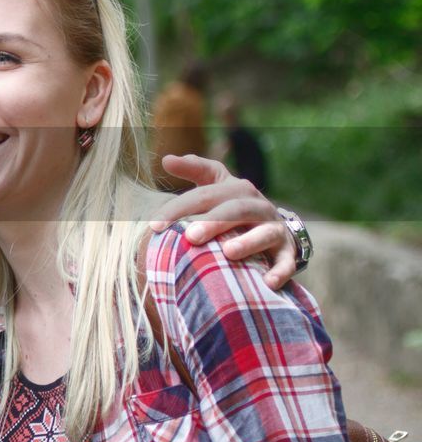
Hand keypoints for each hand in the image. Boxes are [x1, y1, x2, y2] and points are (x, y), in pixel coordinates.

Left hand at [148, 154, 296, 289]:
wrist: (276, 228)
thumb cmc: (234, 208)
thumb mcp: (217, 186)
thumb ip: (194, 170)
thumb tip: (166, 159)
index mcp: (235, 189)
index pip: (204, 193)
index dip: (180, 206)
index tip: (154, 224)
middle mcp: (256, 205)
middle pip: (234, 210)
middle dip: (213, 222)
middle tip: (190, 236)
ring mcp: (274, 228)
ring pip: (264, 232)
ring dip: (247, 242)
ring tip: (228, 252)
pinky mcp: (288, 251)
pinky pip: (287, 261)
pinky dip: (280, 271)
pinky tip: (268, 282)